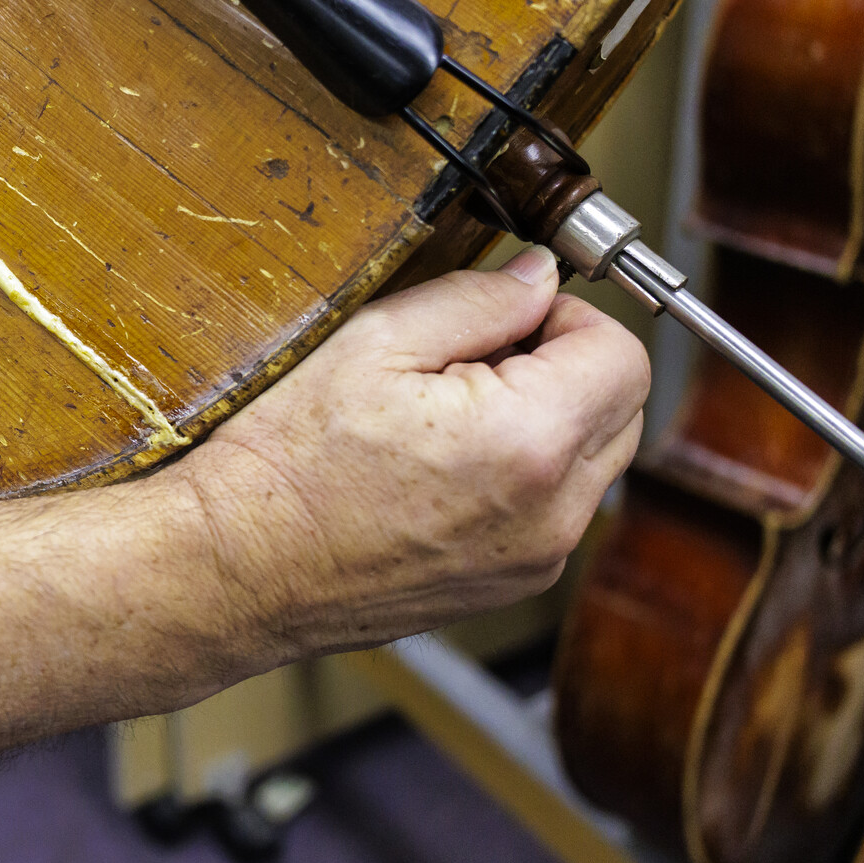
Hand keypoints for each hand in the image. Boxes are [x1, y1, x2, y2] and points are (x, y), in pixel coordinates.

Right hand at [165, 245, 647, 672]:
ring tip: (450, 417)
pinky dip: (523, 477)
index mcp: (529, 441)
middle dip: (567, 369)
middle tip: (476, 359)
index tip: (510, 318)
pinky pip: (556, 510)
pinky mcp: (513, 585)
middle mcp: (553, 513)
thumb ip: (477, 299)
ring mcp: (537, 560)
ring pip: (594, 463)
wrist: (238, 566)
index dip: (568, 318)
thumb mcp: (373, 344)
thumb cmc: (285, 465)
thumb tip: (538, 277)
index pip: (624, 354)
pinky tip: (441, 466)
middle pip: (625, 410)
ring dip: (548, 424)